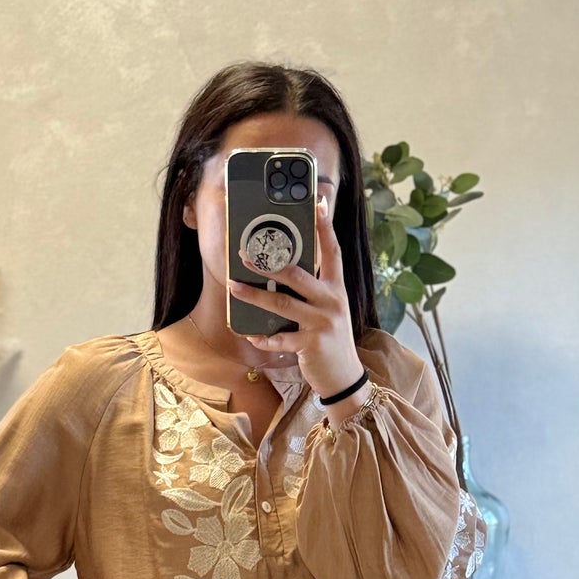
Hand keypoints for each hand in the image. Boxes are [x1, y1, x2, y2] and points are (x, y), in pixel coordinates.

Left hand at [227, 195, 365, 406]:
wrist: (344, 376)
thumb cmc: (330, 338)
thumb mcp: (328, 309)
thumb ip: (313, 289)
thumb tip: (284, 269)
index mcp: (336, 288)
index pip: (332, 250)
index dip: (325, 225)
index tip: (318, 201)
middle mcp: (332, 301)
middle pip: (298, 275)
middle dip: (270, 263)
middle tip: (245, 254)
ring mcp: (322, 323)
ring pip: (283, 304)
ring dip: (255, 296)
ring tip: (234, 287)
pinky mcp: (311, 345)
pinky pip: (280, 339)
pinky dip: (263, 337)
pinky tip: (250, 335)